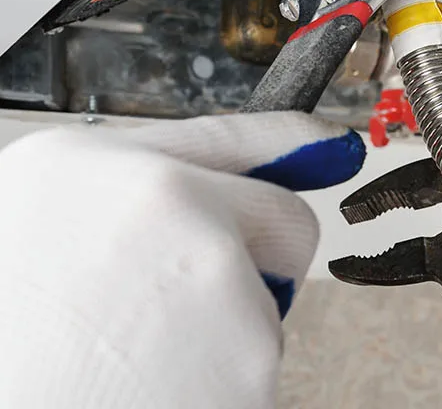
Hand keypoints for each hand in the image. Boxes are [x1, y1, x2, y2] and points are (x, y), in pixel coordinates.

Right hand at [0, 112, 364, 408]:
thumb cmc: (8, 345)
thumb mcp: (32, 232)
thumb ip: (121, 198)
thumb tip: (200, 193)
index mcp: (89, 163)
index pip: (226, 135)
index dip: (291, 142)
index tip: (333, 147)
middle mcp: (160, 199)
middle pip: (281, 215)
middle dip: (256, 261)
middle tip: (176, 311)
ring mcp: (212, 271)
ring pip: (269, 296)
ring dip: (225, 330)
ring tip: (136, 361)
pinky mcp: (248, 353)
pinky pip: (260, 359)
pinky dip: (223, 382)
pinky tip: (155, 392)